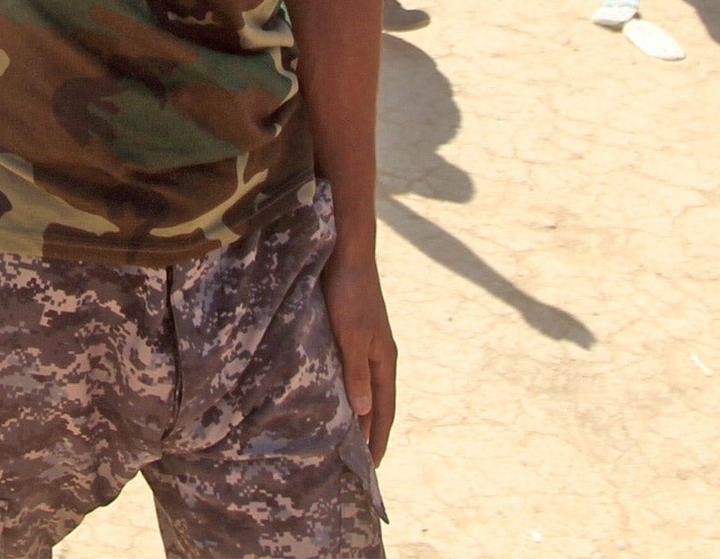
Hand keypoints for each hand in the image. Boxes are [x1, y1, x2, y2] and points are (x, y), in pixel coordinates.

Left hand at [322, 245, 395, 464]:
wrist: (347, 251)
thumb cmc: (349, 293)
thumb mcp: (351, 336)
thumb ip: (357, 373)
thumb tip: (364, 413)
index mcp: (384, 359)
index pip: (385, 409)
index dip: (379, 438)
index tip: (373, 467)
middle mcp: (379, 354)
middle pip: (378, 402)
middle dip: (371, 431)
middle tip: (359, 462)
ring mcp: (368, 342)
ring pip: (366, 386)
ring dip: (360, 412)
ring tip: (346, 436)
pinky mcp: (354, 331)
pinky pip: (355, 371)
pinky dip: (349, 390)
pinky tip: (334, 394)